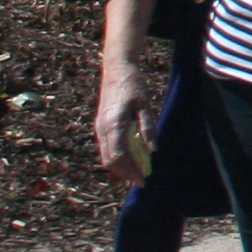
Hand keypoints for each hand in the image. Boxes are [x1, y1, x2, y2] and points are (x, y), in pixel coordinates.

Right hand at [93, 56, 158, 186]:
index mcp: (114, 124)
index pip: (120, 156)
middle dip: (125, 174)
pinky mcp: (101, 126)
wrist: (117, 70)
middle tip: (142, 181)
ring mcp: (99, 128)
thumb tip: (152, 150)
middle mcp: (102, 129)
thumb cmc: (133, 85)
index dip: (131, 170)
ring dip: (120, 168)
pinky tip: (129, 160)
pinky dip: (116, 158)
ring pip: (106, 156)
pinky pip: (106, 148)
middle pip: (110, 160)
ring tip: (137, 174)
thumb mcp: (145, 104)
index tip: (143, 180)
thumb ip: (147, 127)